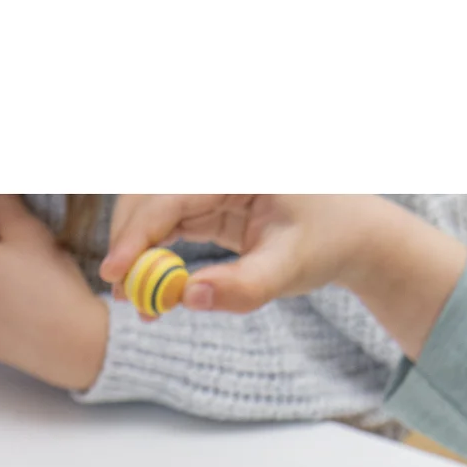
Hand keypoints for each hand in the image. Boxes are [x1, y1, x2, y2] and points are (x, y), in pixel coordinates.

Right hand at [101, 195, 466, 358]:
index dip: (136, 235)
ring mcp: (208, 183)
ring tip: (138, 299)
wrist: (352, 234)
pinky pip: (166, 224)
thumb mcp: (288, 269)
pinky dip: (153, 256)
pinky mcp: (206, 203)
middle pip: (148, 194)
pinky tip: (153, 291)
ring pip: (151, 210)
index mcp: (235, 167)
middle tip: (123, 293)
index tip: (114, 274)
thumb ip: (241, 287)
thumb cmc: (327, 242)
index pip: (170, 196)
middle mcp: (215, 167)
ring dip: (137, 252)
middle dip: (129, 242)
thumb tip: (186, 298)